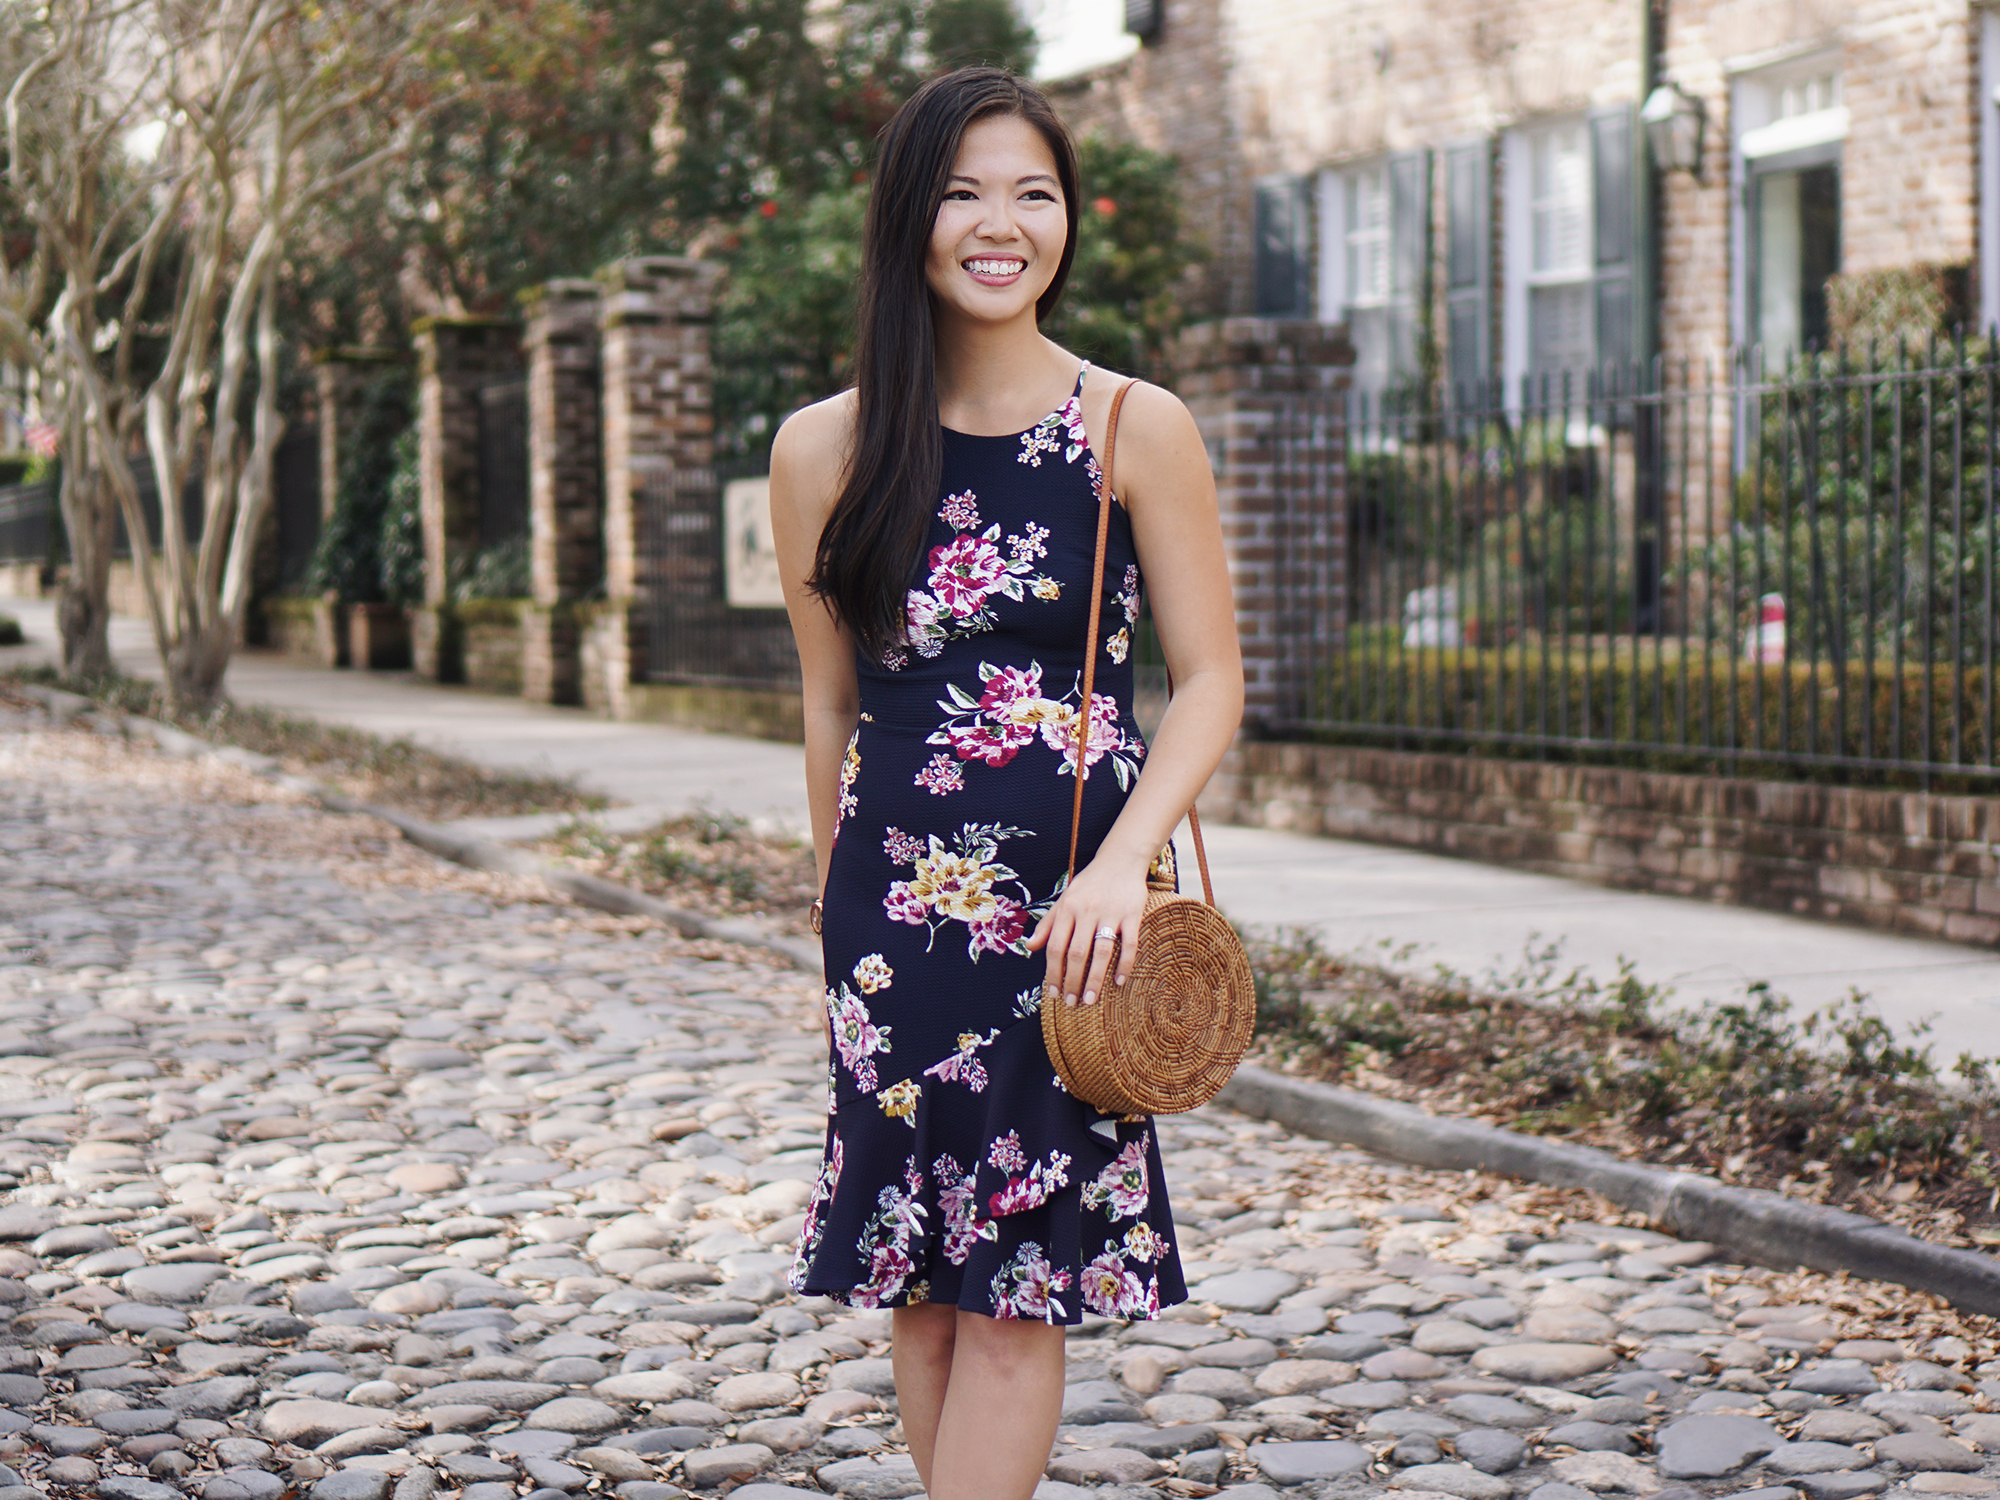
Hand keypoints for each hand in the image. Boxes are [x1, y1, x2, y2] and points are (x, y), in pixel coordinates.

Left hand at [1025, 855, 1145, 1007]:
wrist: (1120, 860)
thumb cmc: (1089, 884)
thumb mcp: (1064, 899)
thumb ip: (1047, 924)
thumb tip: (1031, 947)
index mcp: (1068, 908)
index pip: (1055, 946)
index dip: (1052, 972)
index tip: (1053, 992)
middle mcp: (1087, 911)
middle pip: (1077, 953)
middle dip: (1072, 981)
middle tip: (1071, 1002)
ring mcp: (1111, 913)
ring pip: (1101, 951)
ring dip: (1095, 979)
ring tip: (1090, 999)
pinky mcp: (1133, 914)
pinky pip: (1129, 944)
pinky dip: (1124, 964)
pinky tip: (1118, 981)